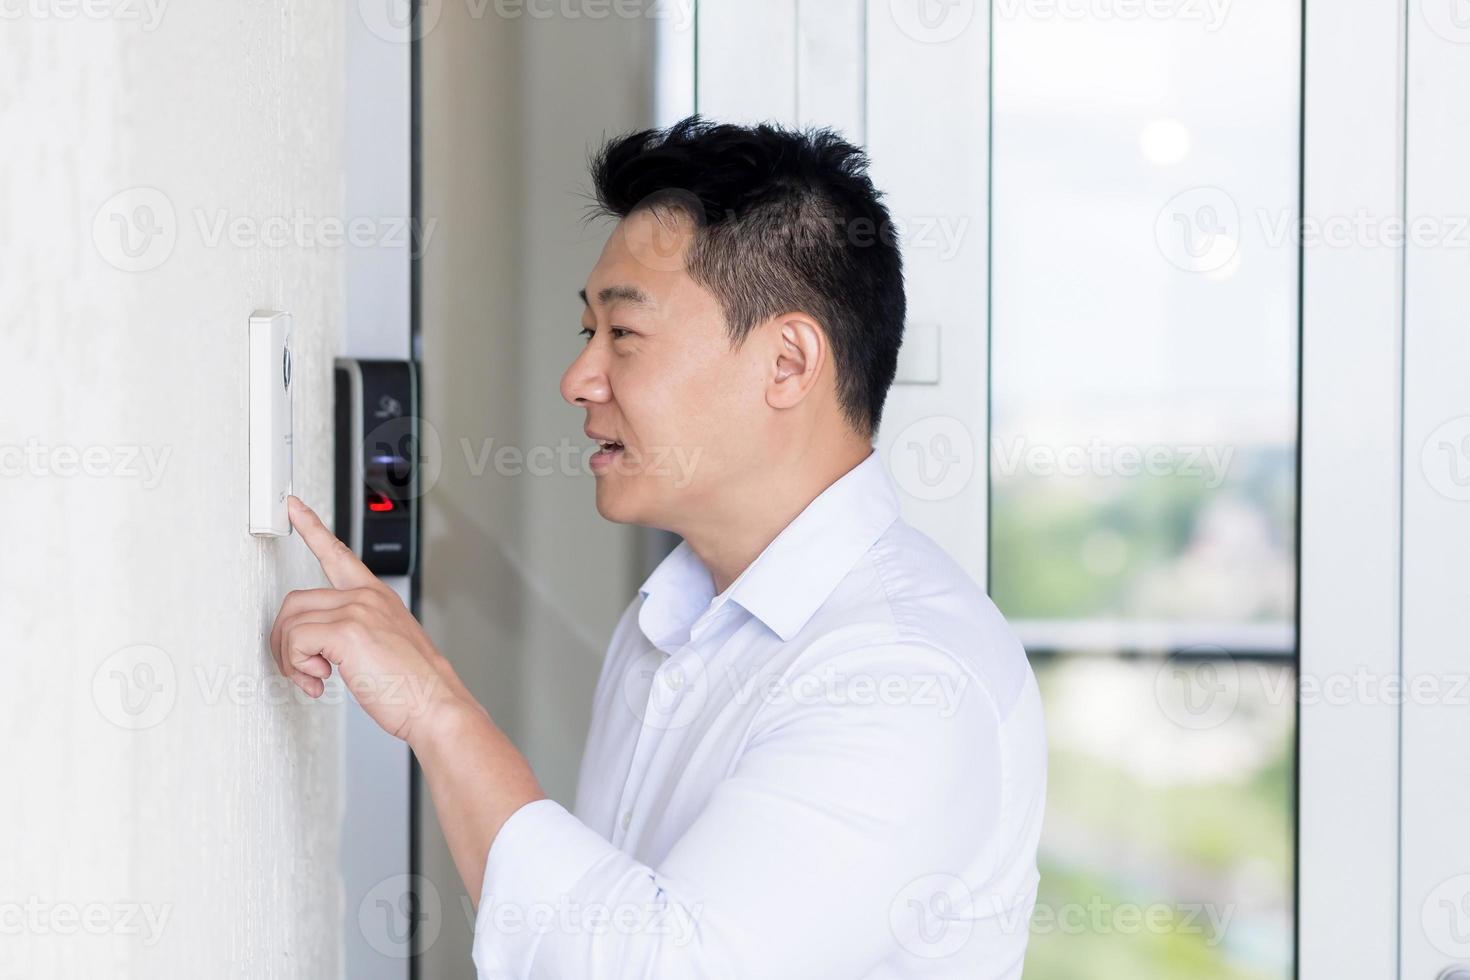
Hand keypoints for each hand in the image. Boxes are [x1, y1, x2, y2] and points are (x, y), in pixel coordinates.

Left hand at [269, 494, 471, 743]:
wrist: (435, 704)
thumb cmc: (414, 685)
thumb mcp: (387, 646)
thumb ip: (356, 632)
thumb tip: (317, 648)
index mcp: (376, 597)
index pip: (338, 554)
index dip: (312, 528)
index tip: (294, 506)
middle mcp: (366, 597)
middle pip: (295, 602)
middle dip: (285, 641)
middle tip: (302, 669)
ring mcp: (357, 610)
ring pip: (291, 623)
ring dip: (291, 659)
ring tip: (315, 679)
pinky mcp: (346, 630)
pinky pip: (295, 642)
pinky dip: (298, 667)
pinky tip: (321, 681)